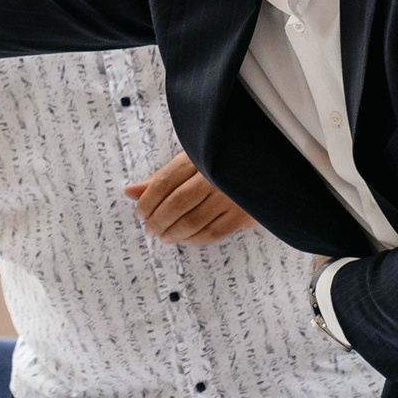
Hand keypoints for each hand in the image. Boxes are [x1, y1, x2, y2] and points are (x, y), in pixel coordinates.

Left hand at [123, 152, 255, 244]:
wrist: (268, 170)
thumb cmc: (221, 166)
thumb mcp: (191, 163)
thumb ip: (161, 178)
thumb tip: (129, 193)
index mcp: (200, 157)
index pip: (165, 181)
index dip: (147, 201)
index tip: (140, 212)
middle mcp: (216, 175)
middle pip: (176, 203)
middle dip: (157, 221)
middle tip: (149, 229)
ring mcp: (232, 195)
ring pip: (193, 221)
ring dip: (172, 233)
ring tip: (163, 236)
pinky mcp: (246, 214)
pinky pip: (212, 233)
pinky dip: (193, 240)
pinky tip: (184, 239)